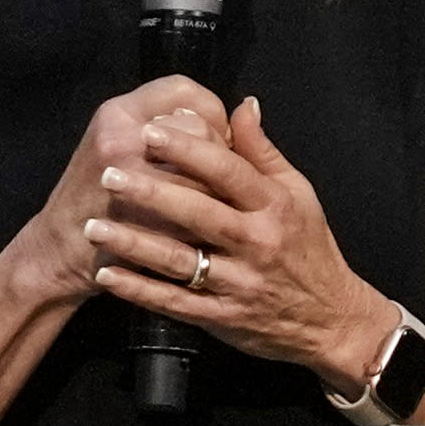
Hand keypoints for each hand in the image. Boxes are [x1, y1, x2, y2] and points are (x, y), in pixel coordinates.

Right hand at [11, 77, 228, 307]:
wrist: (57, 250)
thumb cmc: (95, 193)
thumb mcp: (117, 141)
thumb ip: (167, 123)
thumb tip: (240, 116)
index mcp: (116, 113)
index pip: (184, 90)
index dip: (211, 111)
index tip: (216, 135)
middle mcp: (120, 138)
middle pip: (199, 130)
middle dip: (221, 152)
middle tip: (222, 174)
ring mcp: (130, 182)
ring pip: (204, 174)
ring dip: (221, 192)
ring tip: (219, 203)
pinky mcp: (141, 223)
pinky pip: (196, 216)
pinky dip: (209, 225)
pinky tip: (206, 230)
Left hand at [83, 96, 401, 389]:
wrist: (331, 320)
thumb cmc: (309, 247)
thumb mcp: (298, 193)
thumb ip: (263, 151)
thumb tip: (242, 105)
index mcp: (274, 205)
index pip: (227, 170)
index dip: (187, 149)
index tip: (149, 131)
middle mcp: (257, 242)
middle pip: (197, 212)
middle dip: (150, 192)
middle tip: (108, 174)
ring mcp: (239, 283)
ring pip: (180, 261)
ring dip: (133, 244)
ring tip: (93, 227)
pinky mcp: (223, 318)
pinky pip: (175, 302)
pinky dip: (140, 290)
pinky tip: (108, 275)